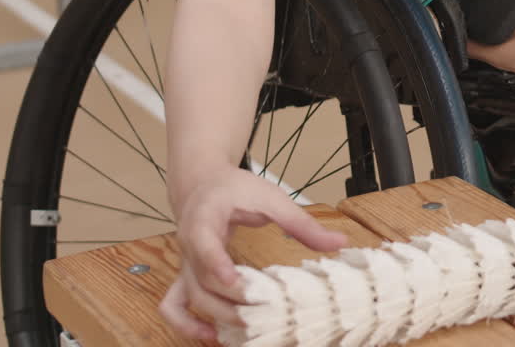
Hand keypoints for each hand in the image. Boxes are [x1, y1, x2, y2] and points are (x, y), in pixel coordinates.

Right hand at [159, 165, 346, 340]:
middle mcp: (188, 245)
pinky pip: (174, 304)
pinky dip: (186, 323)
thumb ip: (302, 223)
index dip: (216, 263)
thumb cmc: (236, 189)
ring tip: (247, 328)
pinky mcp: (187, 275)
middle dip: (229, 300)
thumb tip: (340, 242)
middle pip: (201, 280)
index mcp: (204, 218)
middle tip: (260, 312)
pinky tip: (212, 336)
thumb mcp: (271, 197)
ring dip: (214, 316)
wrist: (204, 183)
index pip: (204, 243)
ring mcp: (185, 263)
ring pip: (188, 297)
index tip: (234, 281)